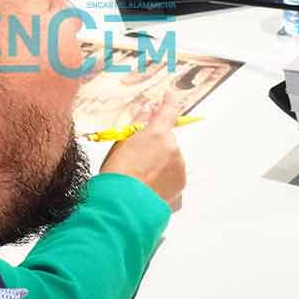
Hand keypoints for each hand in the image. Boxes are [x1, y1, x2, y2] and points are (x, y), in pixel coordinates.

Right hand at [98, 91, 186, 207]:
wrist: (124, 203)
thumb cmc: (117, 172)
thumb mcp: (122, 142)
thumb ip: (137, 123)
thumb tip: (147, 110)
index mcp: (157, 133)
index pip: (168, 110)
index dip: (169, 101)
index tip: (170, 95)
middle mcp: (172, 146)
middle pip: (167, 137)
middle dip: (156, 142)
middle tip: (137, 156)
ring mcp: (179, 165)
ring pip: (171, 156)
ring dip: (160, 160)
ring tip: (141, 174)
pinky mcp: (181, 181)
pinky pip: (174, 172)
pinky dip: (165, 175)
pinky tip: (149, 183)